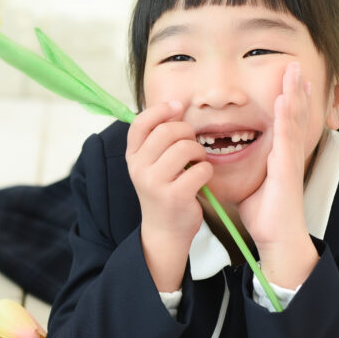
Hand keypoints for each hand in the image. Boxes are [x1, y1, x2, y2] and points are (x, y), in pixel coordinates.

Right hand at [126, 101, 212, 291]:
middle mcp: (139, 168)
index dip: (161, 109)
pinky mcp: (174, 196)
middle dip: (187, 133)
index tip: (178, 107)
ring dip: (198, 152)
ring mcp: (155, 183)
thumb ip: (158, 138)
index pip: (140, 122)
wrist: (165, 230)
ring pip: (185, 147)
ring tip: (197, 163)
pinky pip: (200, 169)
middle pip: (167, 131)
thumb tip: (176, 106)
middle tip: (192, 145)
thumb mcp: (152, 164)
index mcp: (132, 157)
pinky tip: (201, 180)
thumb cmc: (164, 191)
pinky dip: (206, 172)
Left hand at [237, 63, 318, 288]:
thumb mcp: (249, 185)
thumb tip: (219, 163)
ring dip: (294, 93)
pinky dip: (286, 117)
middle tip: (296, 64)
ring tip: (295, 71)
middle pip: (295, 114)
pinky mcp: (287, 167)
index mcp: (280, 156)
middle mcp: (289, 153)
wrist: (277, 237)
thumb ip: (241, 170)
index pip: (285, 121)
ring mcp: (290, 159)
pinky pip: (286, 137)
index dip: (287, 99)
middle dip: (296, 88)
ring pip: (294, 119)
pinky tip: (285, 100)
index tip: (287, 79)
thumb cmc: (264, 215)